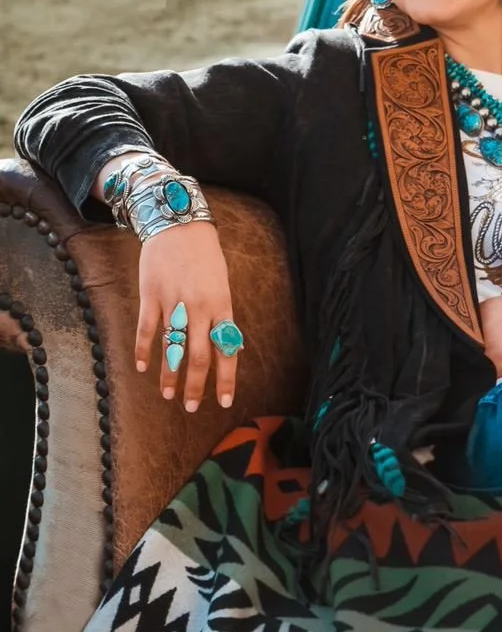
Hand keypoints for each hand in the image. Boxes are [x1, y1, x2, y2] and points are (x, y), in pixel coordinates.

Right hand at [135, 222, 239, 412]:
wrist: (179, 224)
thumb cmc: (205, 256)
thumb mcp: (223, 285)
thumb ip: (222, 317)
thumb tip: (229, 348)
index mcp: (222, 306)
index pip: (226, 351)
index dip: (225, 379)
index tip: (225, 402)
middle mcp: (199, 309)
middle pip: (198, 357)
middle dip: (195, 386)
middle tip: (191, 407)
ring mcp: (173, 303)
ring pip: (171, 348)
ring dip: (169, 375)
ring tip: (169, 395)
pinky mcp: (151, 296)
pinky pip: (147, 330)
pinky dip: (144, 351)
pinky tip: (143, 368)